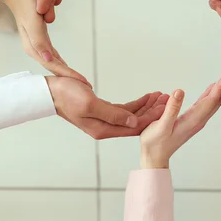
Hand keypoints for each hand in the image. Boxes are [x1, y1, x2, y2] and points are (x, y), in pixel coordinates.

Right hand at [5, 0, 88, 84]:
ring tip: (78, 81)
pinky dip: (60, 62)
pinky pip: (52, 55)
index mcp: (34, 48)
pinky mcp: (40, 39)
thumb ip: (40, 42)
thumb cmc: (27, 5)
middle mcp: (35, 49)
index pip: (55, 66)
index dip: (69, 75)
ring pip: (54, 63)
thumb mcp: (34, 22)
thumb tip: (48, 59)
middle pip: (55, 67)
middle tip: (87, 87)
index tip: (83, 83)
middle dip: (70, 77)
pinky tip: (65, 66)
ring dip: (66, 72)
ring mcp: (37, 45)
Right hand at [46, 76, 168, 139]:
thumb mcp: (90, 105)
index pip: (133, 127)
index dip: (151, 119)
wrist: (50, 91)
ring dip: (147, 107)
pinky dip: (136, 103)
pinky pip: (124, 109)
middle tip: (169, 100)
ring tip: (162, 96)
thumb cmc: (67, 96)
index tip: (166, 109)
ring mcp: (103, 119)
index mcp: (102, 129)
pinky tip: (147, 98)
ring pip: (131, 115)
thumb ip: (113, 114)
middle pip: (135, 122)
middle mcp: (104, 127)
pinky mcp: (101, 110)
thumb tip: (133, 122)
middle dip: (153, 112)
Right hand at [139, 75, 220, 168]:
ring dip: (218, 91)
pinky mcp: (190, 122)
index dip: (219, 87)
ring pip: (211, 104)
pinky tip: (209, 91)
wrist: (155, 157)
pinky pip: (204, 107)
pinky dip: (209, 97)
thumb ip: (171, 108)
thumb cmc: (155, 142)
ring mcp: (195, 122)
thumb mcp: (161, 125)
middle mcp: (197, 121)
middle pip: (215, 102)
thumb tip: (180, 91)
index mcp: (192, 121)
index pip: (210, 101)